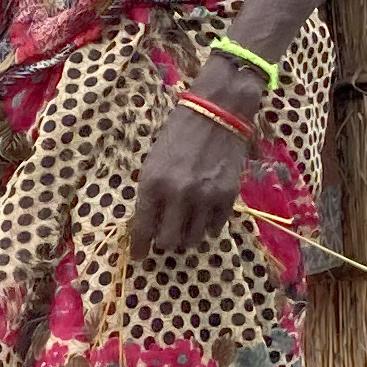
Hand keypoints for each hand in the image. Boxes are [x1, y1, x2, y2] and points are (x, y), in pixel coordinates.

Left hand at [130, 97, 254, 259]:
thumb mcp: (154, 160)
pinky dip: (208, 225)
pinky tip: (204, 214)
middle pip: (169, 241)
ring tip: (186, 226)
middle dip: (165, 243)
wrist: (218, 110)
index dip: (139, 247)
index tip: (138, 256)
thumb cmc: (179, 132)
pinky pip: (215, 227)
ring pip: (193, 239)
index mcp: (153, 183)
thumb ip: (152, 193)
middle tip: (165, 238)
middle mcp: (178, 194)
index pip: (143, 228)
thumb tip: (151, 223)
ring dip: (187, 237)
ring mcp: (205, 197)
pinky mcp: (227, 196)